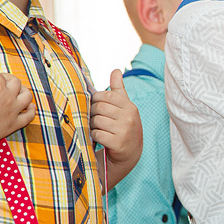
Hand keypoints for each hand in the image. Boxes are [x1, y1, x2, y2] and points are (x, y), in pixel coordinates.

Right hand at [0, 48, 34, 148]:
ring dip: (23, 92)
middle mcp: (9, 98)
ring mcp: (13, 112)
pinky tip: (26, 106)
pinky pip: (30, 115)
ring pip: (27, 96)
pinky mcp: (14, 125)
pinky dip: (31, 109)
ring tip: (13, 92)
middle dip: (6, 81)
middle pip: (15, 82)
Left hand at [92, 70, 141, 184]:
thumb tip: (116, 70)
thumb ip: (118, 89)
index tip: (97, 108)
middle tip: (95, 120)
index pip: (105, 95)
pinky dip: (94, 137)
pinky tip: (99, 139)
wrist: (131, 153)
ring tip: (97, 129)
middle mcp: (130, 117)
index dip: (96, 101)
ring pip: (96, 121)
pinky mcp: (118, 143)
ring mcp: (125, 130)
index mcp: (130, 106)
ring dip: (92, 126)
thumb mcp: (124, 108)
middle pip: (99, 108)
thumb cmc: (124, 127)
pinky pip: (97, 134)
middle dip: (93, 114)